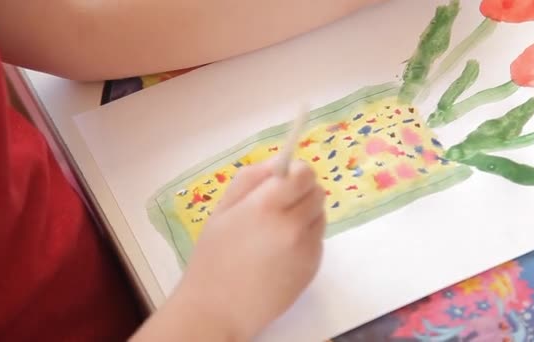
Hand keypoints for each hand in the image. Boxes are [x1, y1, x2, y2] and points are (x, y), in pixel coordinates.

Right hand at [132, 159, 325, 341]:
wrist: (218, 309)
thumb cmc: (214, 257)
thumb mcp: (223, 209)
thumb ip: (252, 178)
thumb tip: (280, 160)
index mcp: (267, 205)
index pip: (304, 173)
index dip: (297, 172)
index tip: (285, 179)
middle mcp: (293, 225)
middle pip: (317, 193)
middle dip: (302, 192)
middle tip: (279, 206)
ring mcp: (307, 248)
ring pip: (320, 216)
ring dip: (305, 215)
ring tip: (276, 232)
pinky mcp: (313, 267)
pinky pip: (317, 240)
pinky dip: (305, 239)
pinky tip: (280, 253)